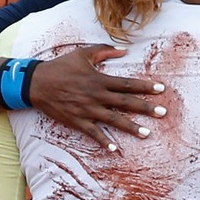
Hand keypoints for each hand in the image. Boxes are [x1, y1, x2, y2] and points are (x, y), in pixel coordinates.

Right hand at [28, 44, 165, 148]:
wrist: (37, 83)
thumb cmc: (61, 66)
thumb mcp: (83, 54)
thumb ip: (105, 51)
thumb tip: (124, 50)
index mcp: (100, 79)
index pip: (128, 84)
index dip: (145, 86)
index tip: (161, 89)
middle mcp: (96, 95)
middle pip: (125, 103)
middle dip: (145, 108)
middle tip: (162, 112)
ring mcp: (87, 110)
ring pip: (113, 120)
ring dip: (130, 127)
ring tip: (146, 133)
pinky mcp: (77, 121)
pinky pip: (93, 133)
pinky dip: (103, 141)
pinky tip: (114, 148)